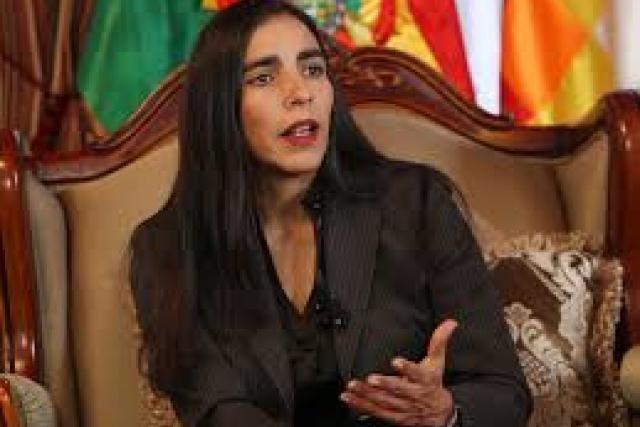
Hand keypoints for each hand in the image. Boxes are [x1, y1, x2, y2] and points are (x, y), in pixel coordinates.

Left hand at [340, 319, 457, 426]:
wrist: (439, 414)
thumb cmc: (433, 383)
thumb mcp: (438, 362)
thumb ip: (439, 341)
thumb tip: (450, 323)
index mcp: (424, 380)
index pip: (416, 373)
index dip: (407, 368)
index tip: (396, 361)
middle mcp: (413, 395)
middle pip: (399, 389)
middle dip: (384, 384)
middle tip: (371, 378)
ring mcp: (403, 407)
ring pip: (384, 401)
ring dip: (367, 394)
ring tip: (353, 386)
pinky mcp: (393, 416)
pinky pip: (375, 411)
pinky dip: (360, 405)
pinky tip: (348, 398)